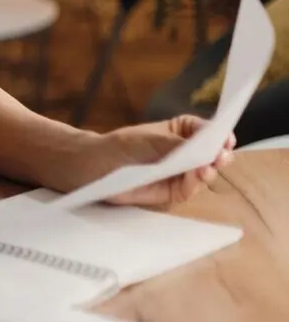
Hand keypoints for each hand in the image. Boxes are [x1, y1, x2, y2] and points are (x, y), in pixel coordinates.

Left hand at [89, 116, 235, 207]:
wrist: (94, 168)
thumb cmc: (118, 146)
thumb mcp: (146, 140)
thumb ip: (173, 144)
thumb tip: (200, 147)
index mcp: (180, 131)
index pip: (204, 130)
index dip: (217, 133)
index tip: (225, 137)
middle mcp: (185, 152)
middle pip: (210, 153)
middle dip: (219, 154)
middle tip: (221, 156)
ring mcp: (181, 172)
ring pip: (204, 172)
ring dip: (208, 170)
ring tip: (207, 167)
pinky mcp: (173, 191)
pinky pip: (189, 188)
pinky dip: (194, 184)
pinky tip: (195, 177)